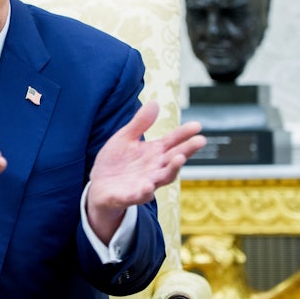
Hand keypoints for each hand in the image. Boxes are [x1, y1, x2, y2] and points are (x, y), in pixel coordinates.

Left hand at [86, 101, 205, 242]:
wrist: (100, 186)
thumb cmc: (117, 161)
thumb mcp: (125, 138)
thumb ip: (140, 123)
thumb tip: (155, 102)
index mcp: (154, 153)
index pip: (172, 141)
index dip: (184, 134)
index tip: (197, 125)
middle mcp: (154, 169)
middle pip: (174, 159)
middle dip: (187, 150)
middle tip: (200, 140)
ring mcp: (144, 183)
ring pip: (163, 178)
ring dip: (172, 169)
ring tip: (179, 158)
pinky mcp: (129, 196)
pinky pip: (139, 195)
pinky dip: (144, 192)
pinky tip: (148, 186)